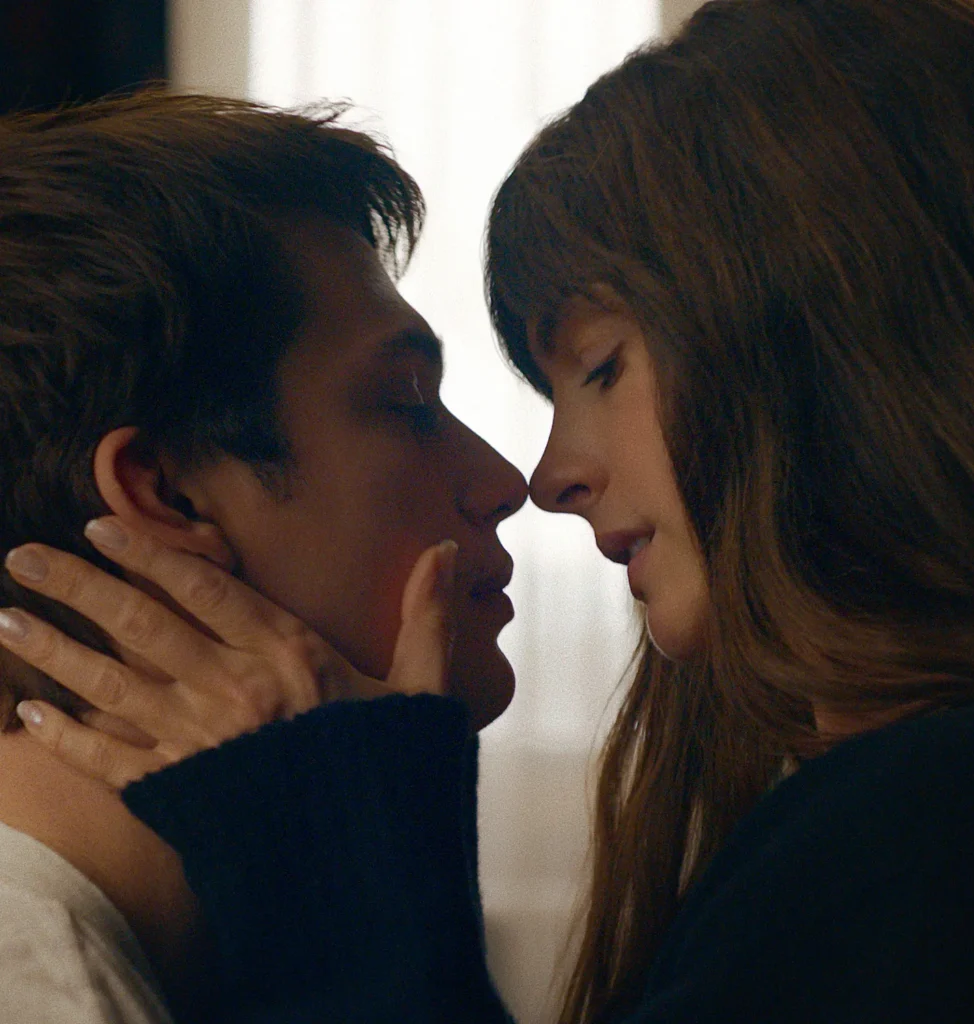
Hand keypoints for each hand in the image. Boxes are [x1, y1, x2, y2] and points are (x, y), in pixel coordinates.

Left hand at [0, 517, 456, 787]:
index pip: (209, 589)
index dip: (153, 554)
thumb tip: (446, 550)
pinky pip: (111, 761)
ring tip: (5, 619)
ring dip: (53, 650)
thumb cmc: (391, 769)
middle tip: (22, 556)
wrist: (366, 865)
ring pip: (112, 684)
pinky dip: (67, 739)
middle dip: (78, 585)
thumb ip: (427, 617)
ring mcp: (201, 743)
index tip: (103, 527)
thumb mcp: (422, 689)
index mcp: (291, 657)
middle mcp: (236, 690)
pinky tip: (28, 718)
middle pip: (143, 625)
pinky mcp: (180, 792)